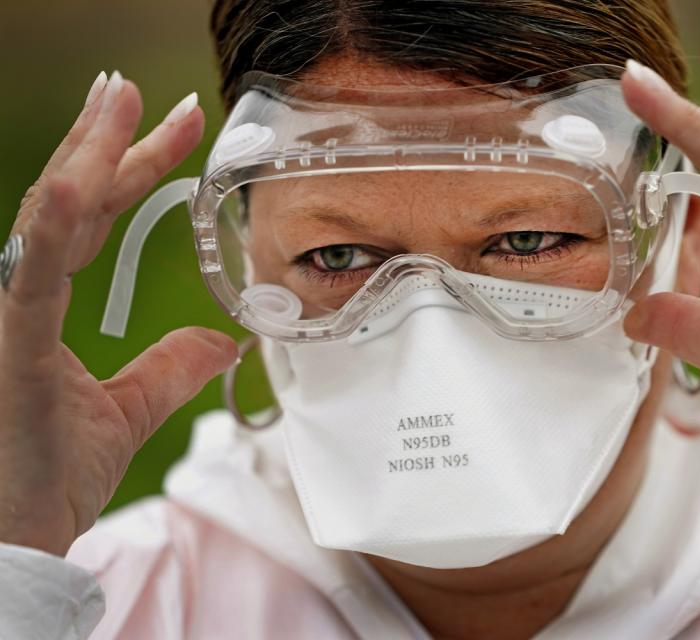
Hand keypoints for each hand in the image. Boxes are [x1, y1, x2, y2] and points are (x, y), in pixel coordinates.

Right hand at [0, 72, 236, 555]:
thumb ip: (172, 366)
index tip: (173, 129)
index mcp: (41, 308)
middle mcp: (18, 301)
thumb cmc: (47, 478)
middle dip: (112, 144)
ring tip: (122, 101)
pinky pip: (33, 281)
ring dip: (89, 158)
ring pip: (52, 221)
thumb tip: (226, 340)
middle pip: (72, 204)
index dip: (129, 170)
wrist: (17, 541)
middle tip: (143, 91)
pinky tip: (82, 187)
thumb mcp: (128, 411)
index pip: (90, 221)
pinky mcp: (12, 352)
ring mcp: (8, 321)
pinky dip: (56, 231)